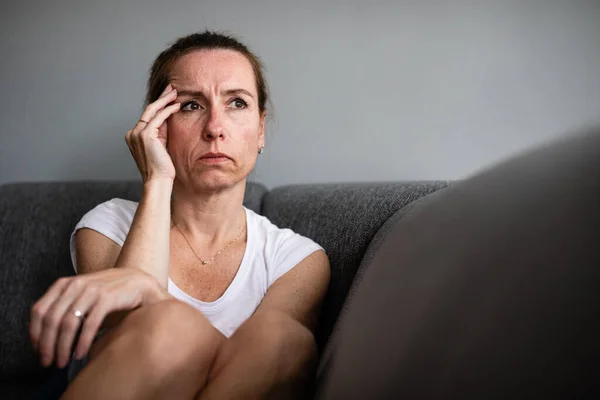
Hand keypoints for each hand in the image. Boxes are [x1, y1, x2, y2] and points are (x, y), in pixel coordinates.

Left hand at [29, 268, 165, 368]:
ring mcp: (91, 290)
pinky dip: (82, 342)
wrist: (139, 283)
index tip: (37, 350)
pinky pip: (89, 324)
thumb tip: (46, 337)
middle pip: (51, 319)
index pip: (39, 310)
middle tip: (48, 362)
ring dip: (62, 347)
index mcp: (65, 284)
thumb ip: (65, 307)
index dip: (35, 333)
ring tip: (63, 361)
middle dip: (47, 345)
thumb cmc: (109, 294)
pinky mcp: (107, 298)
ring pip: (68, 323)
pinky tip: (80, 354)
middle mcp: (75, 285)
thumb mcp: (82, 295)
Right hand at [126, 84, 179, 181]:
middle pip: (148, 110)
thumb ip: (162, 132)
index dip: (159, 105)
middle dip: (161, 97)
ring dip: (165, 100)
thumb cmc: (162, 167)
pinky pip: (158, 118)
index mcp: (134, 136)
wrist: (158, 180)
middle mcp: (132, 133)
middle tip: (172, 87)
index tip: (169, 96)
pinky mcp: (145, 135)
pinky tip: (177, 105)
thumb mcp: (161, 145)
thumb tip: (168, 117)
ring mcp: (137, 133)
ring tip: (176, 92)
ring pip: (152, 110)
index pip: (147, 116)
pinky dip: (168, 110)